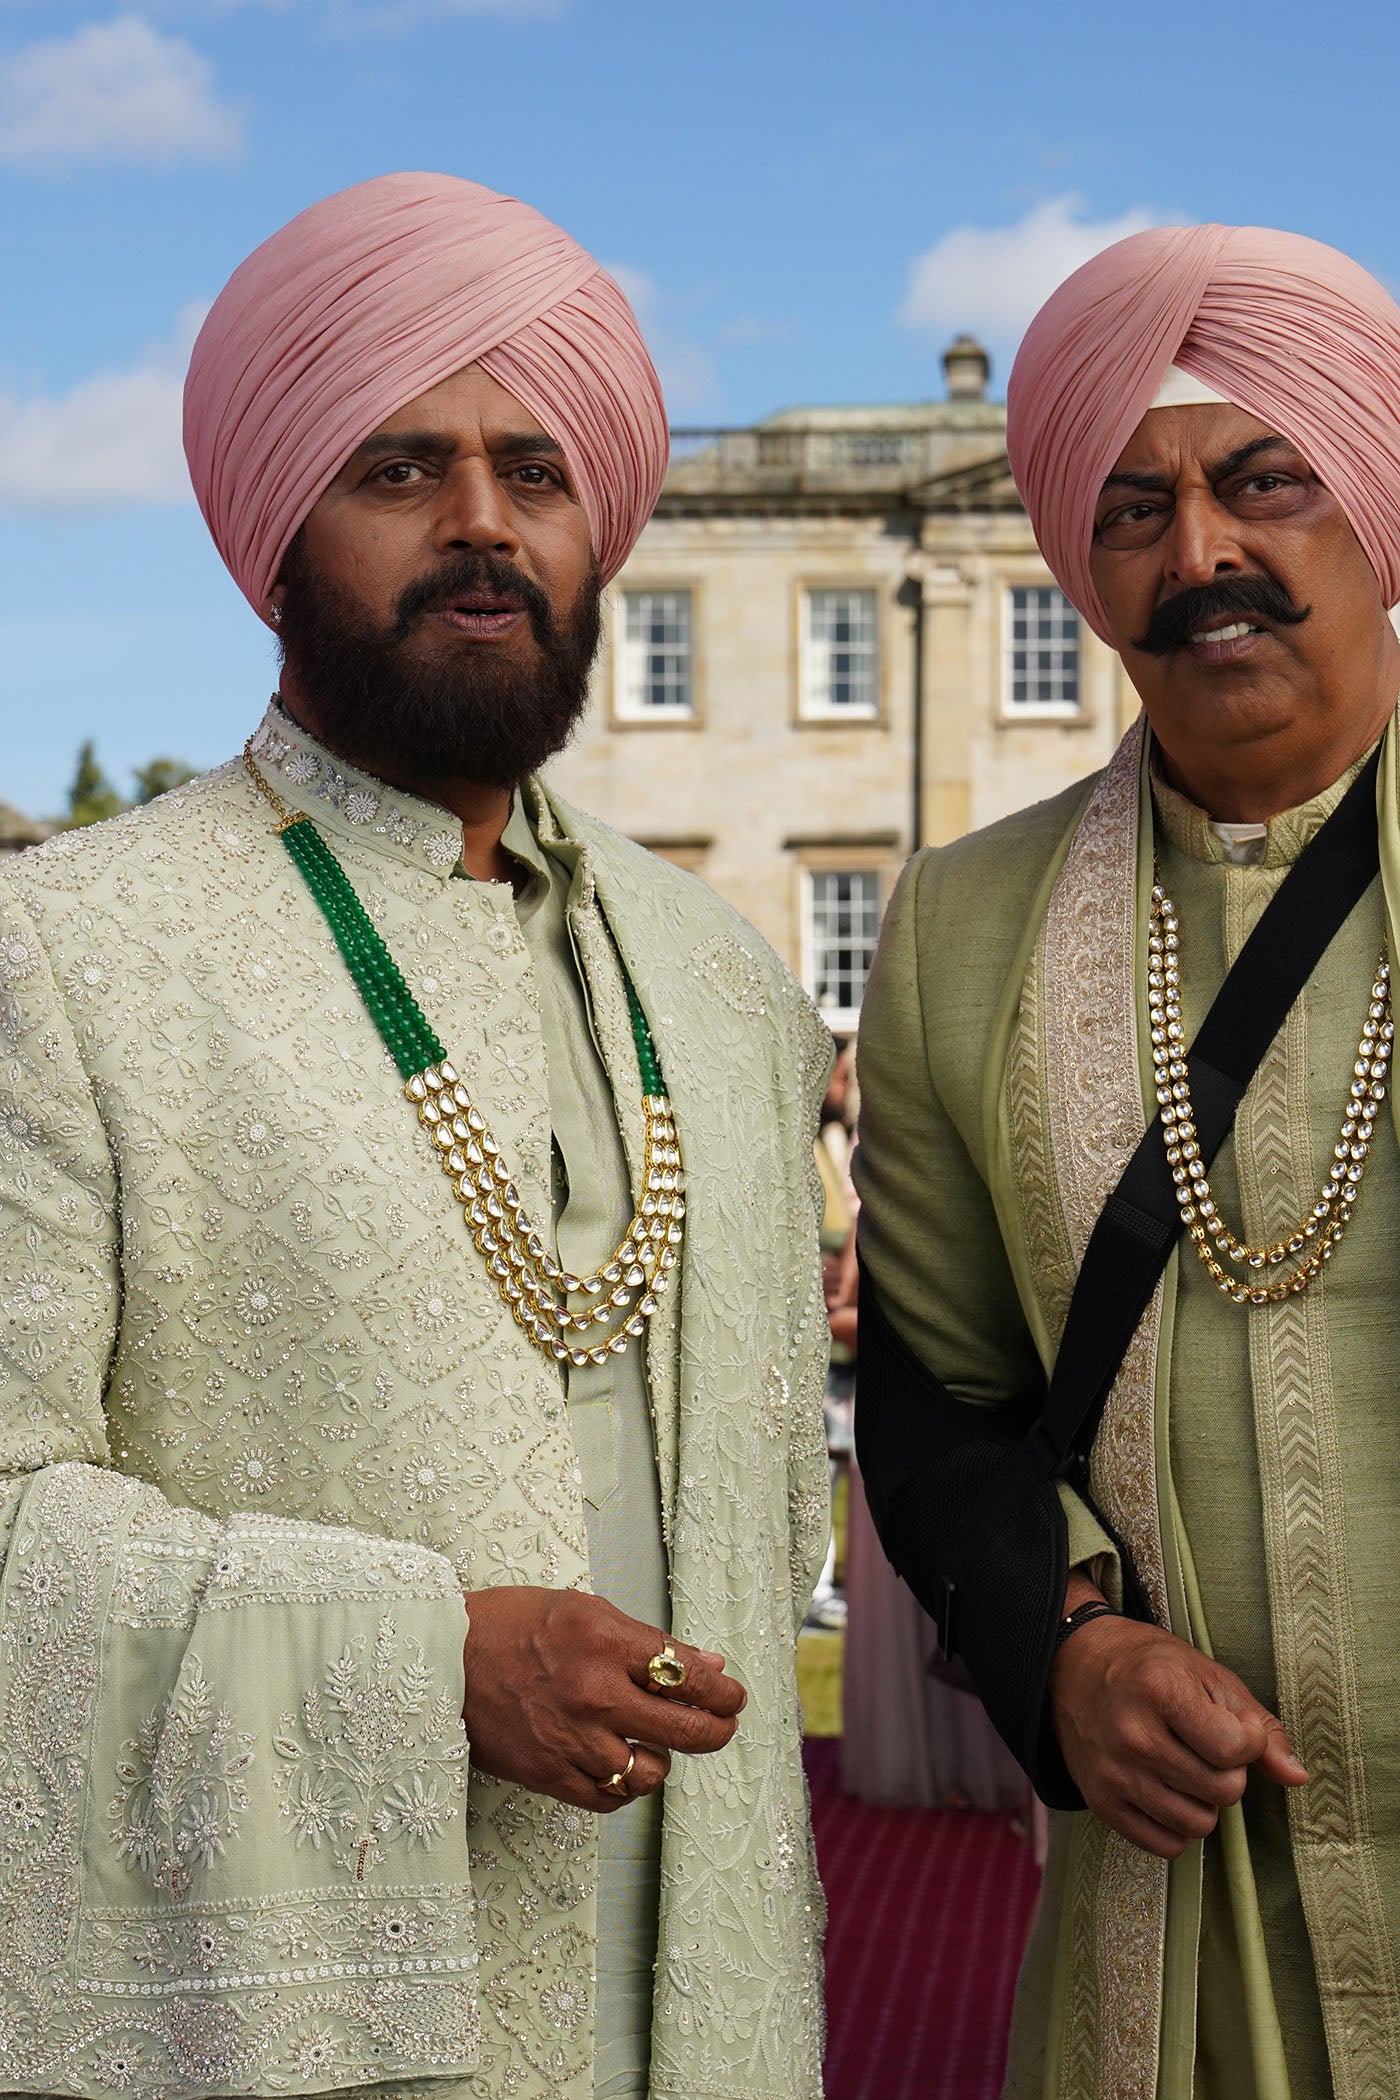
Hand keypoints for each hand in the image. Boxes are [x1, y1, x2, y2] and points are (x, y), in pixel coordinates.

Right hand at [461, 1585, 745, 1812]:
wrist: (442, 1658)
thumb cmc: (514, 1624)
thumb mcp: (585, 1610)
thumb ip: (646, 1641)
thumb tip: (708, 1664)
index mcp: (606, 1642)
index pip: (688, 1675)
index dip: (722, 1691)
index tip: (732, 1696)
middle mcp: (595, 1695)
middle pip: (685, 1730)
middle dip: (716, 1730)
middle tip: (722, 1725)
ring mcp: (573, 1741)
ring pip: (651, 1771)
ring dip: (661, 1757)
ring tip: (653, 1741)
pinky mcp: (550, 1775)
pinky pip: (611, 1798)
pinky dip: (625, 1786)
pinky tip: (621, 1764)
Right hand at [1050, 1598, 1307, 1858]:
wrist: (1075, 1665)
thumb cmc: (1152, 1667)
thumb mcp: (1210, 1676)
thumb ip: (1260, 1725)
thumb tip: (1298, 1777)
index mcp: (1160, 1690)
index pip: (1235, 1749)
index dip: (1248, 1741)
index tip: (1234, 1724)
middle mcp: (1132, 1734)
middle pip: (1223, 1791)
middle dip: (1227, 1772)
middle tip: (1205, 1746)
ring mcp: (1113, 1773)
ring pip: (1198, 1824)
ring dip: (1205, 1801)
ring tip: (1186, 1767)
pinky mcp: (1100, 1802)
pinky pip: (1166, 1846)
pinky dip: (1178, 1826)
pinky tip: (1168, 1791)